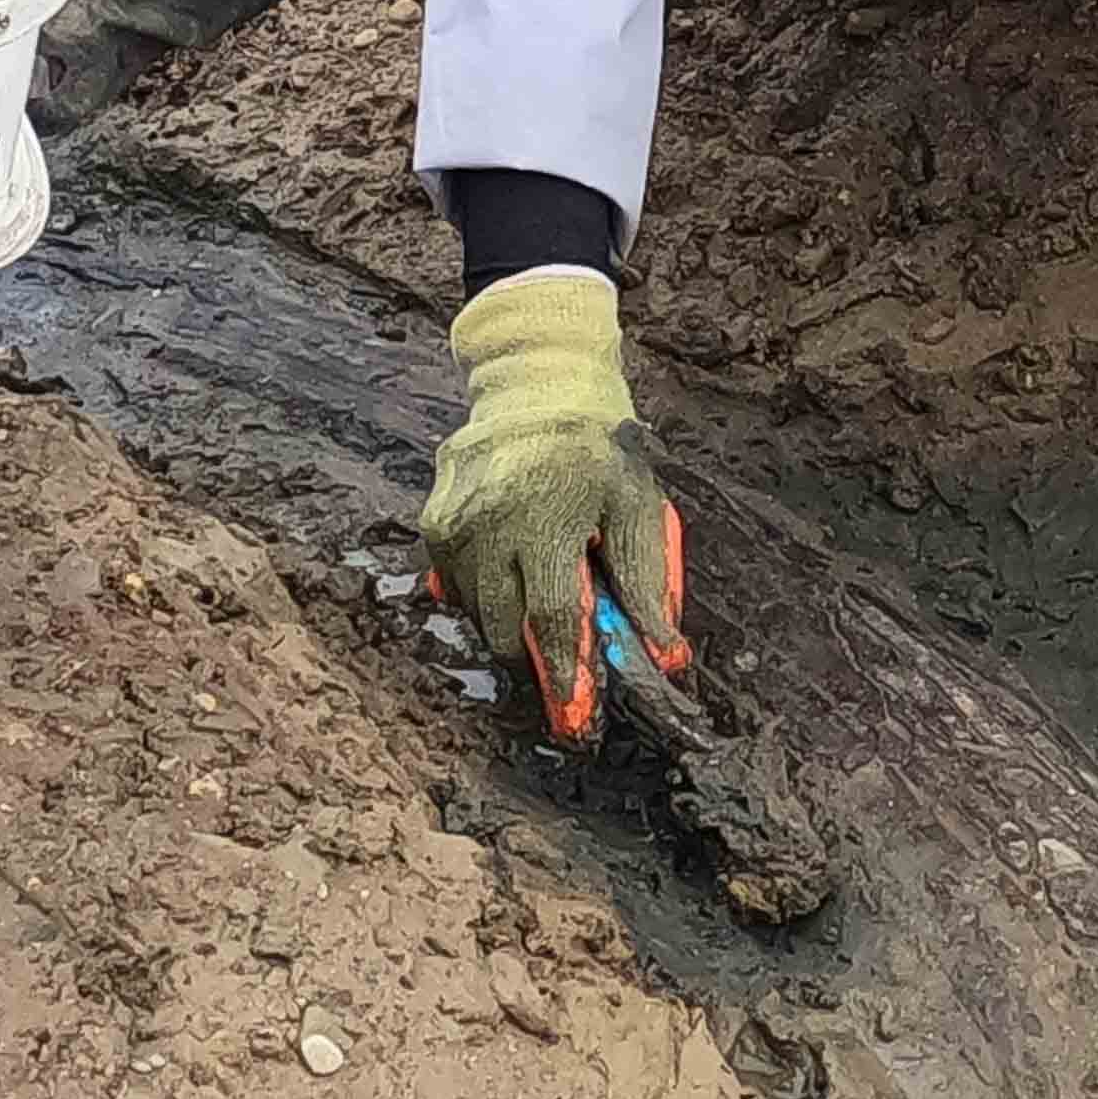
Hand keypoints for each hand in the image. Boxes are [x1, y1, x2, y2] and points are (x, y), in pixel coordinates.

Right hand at [419, 270, 691, 745]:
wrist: (538, 385)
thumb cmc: (600, 450)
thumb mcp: (638, 505)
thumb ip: (648, 581)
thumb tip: (665, 655)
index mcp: (546, 516)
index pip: (549, 615)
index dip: (563, 672)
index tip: (574, 714)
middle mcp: (489, 522)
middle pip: (504, 627)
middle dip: (534, 650)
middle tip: (564, 649)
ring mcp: (453, 522)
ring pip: (477, 612)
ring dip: (510, 618)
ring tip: (541, 583)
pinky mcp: (432, 521)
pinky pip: (456, 584)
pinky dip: (486, 590)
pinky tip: (513, 562)